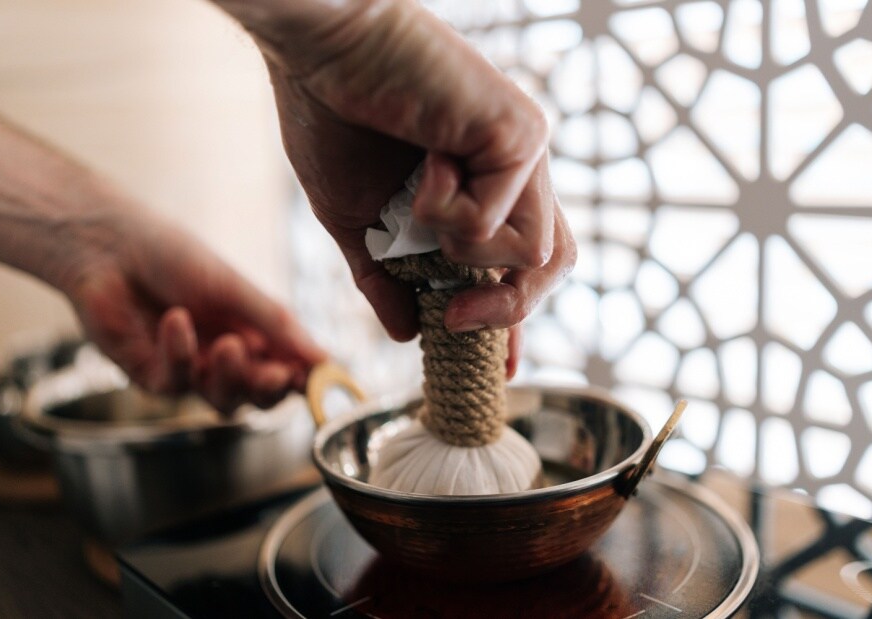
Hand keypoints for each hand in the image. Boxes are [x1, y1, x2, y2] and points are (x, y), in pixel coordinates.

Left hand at [60, 209, 326, 412]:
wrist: (110, 246)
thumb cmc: (175, 257)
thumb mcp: (236, 289)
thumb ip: (279, 325)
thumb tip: (326, 358)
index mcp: (252, 333)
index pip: (287, 370)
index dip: (302, 380)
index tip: (314, 378)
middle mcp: (224, 357)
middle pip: (258, 396)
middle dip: (268, 388)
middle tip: (277, 375)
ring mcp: (189, 370)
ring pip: (222, 400)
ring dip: (230, 377)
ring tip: (228, 346)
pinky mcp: (151, 376)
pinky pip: (176, 383)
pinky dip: (180, 353)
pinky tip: (175, 321)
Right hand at [222, 0, 575, 373]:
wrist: (319, 53)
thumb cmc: (333, 120)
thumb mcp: (357, 221)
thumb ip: (385, 278)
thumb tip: (405, 334)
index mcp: (484, 188)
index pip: (520, 264)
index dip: (514, 317)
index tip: (502, 370)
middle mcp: (516, 170)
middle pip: (553, 264)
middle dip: (508, 311)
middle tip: (452, 321)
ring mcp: (525, 150)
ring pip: (535, 252)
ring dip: (464, 251)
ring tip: (421, 200)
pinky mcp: (521, 132)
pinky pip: (498, 221)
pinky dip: (447, 211)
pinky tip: (425, 158)